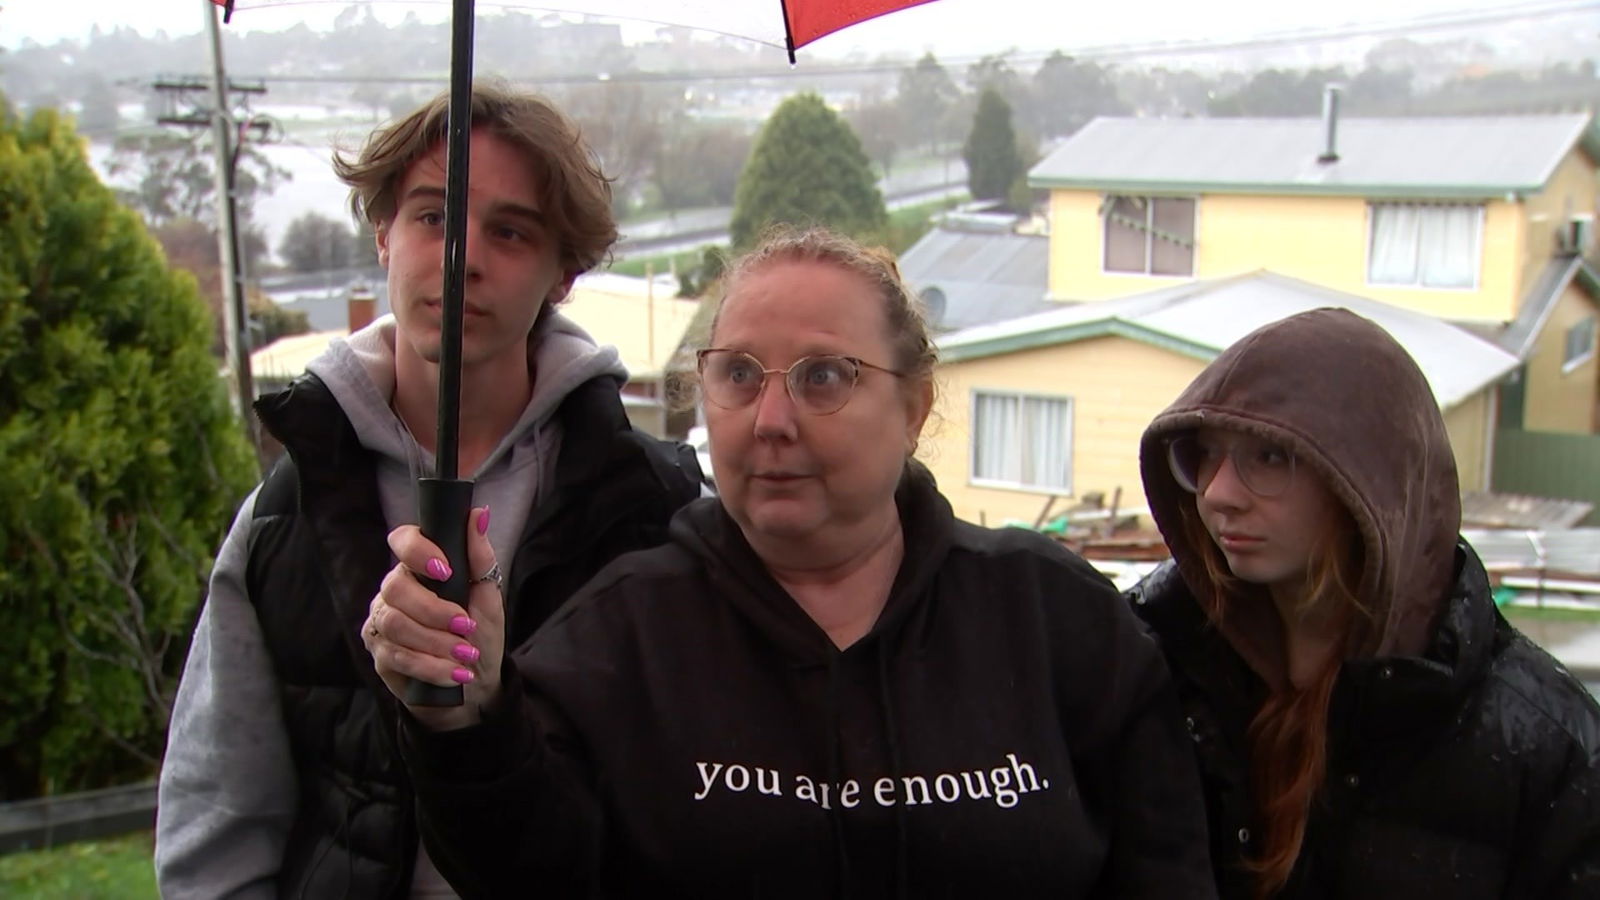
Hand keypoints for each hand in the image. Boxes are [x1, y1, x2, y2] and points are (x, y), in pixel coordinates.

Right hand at [363, 505, 504, 730]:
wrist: (476, 680)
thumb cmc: (479, 632)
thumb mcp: (487, 595)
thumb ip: (480, 556)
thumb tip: (479, 514)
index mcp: (418, 568)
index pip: (402, 540)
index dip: (418, 550)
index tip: (446, 570)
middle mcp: (394, 591)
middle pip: (396, 588)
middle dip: (435, 610)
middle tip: (466, 626)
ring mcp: (383, 623)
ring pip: (395, 625)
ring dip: (436, 642)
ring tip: (465, 654)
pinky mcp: (381, 656)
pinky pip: (398, 657)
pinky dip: (432, 666)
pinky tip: (454, 673)